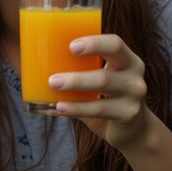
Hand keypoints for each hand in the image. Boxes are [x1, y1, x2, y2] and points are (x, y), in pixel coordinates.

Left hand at [48, 34, 148, 150]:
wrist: (132, 129)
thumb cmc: (106, 97)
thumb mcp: (98, 78)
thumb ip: (78, 69)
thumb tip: (36, 60)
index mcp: (126, 57)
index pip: (114, 42)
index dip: (94, 41)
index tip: (71, 45)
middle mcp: (134, 72)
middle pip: (114, 55)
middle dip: (86, 54)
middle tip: (57, 66)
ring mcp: (135, 93)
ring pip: (103, 82)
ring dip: (75, 83)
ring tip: (53, 83)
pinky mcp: (129, 113)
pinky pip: (99, 108)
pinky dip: (77, 108)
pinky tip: (60, 107)